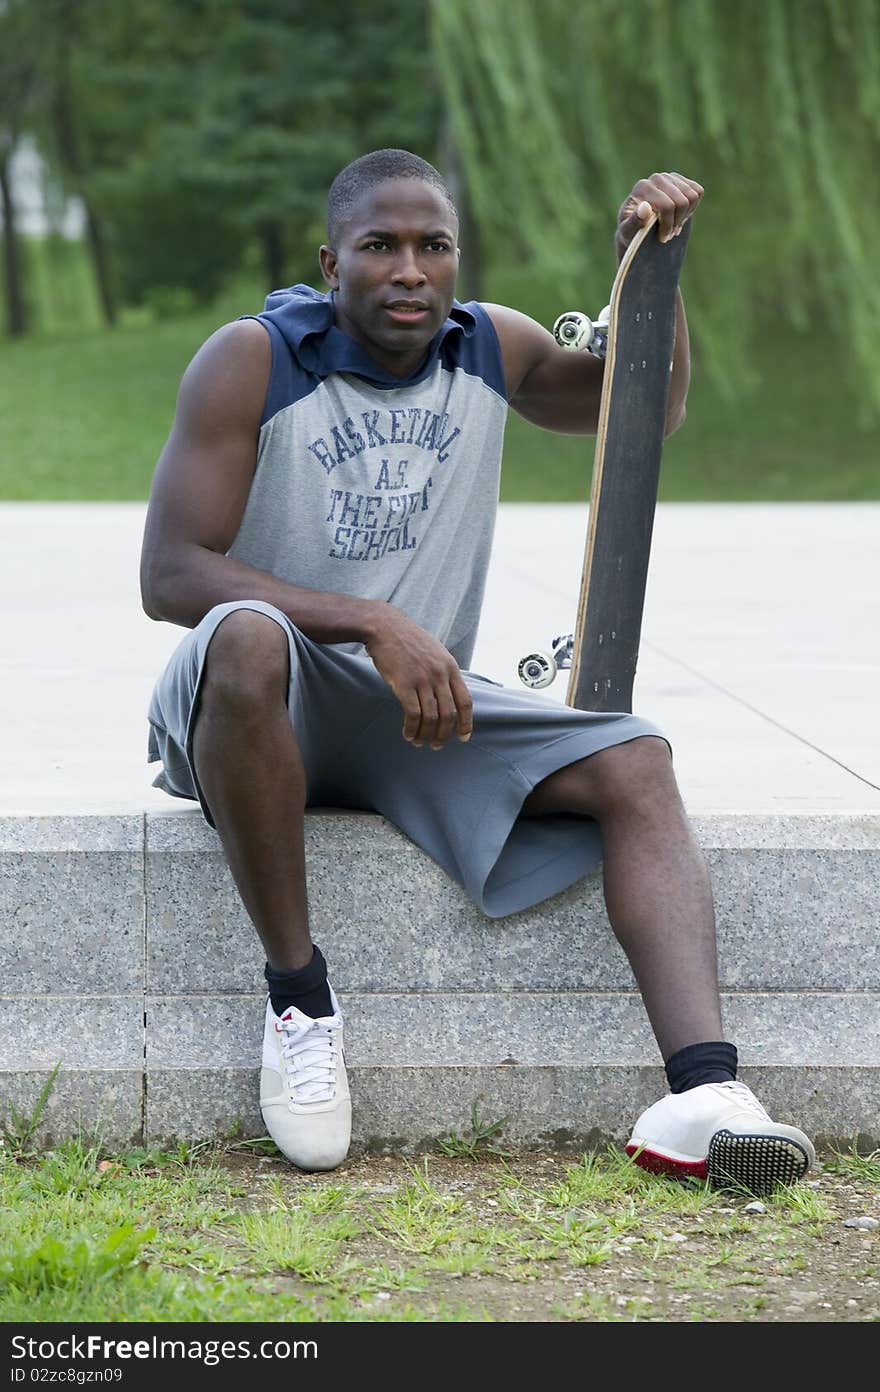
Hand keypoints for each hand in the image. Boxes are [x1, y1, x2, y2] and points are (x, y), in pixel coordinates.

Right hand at [365, 607, 472, 749]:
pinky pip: (413, 714)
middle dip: (444, 734)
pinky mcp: (404, 683)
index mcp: (450, 667)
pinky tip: (407, 733)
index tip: (464, 737)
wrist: (385, 626)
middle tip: (437, 745)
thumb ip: (443, 672)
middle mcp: (440, 674)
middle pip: (449, 714)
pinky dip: (411, 728)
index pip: (465, 701)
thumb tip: (448, 694)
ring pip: (431, 717)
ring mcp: (422, 679)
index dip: (466, 723)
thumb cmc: (408, 640)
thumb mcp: (435, 652)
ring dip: (426, 735)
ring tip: (419, 742)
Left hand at [615, 172, 703, 258]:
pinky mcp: (682, 181)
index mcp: (643, 187)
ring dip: (684, 216)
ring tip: (673, 225)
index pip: (666, 206)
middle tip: (668, 234)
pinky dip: (692, 208)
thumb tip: (645, 207)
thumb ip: (634, 222)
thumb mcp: (628, 232)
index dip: (668, 225)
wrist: (638, 225)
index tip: (663, 237)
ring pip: (692, 197)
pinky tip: (679, 216)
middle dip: (677, 222)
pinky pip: (697, 192)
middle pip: (681, 202)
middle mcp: (657, 178)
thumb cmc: (631, 231)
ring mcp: (670, 177)